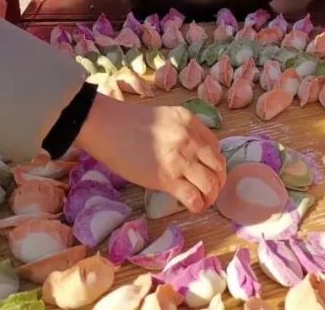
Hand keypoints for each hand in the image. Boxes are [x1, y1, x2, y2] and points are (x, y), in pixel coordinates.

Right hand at [76, 96, 226, 212]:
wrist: (106, 126)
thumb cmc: (128, 122)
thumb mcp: (166, 117)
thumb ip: (184, 131)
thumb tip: (194, 153)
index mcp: (191, 122)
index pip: (216, 148)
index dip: (217, 165)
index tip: (210, 173)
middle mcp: (190, 140)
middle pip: (218, 167)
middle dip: (218, 183)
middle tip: (210, 191)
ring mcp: (180, 160)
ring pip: (210, 185)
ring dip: (210, 197)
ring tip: (202, 201)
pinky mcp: (167, 179)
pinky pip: (193, 197)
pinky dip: (197, 205)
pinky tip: (192, 206)